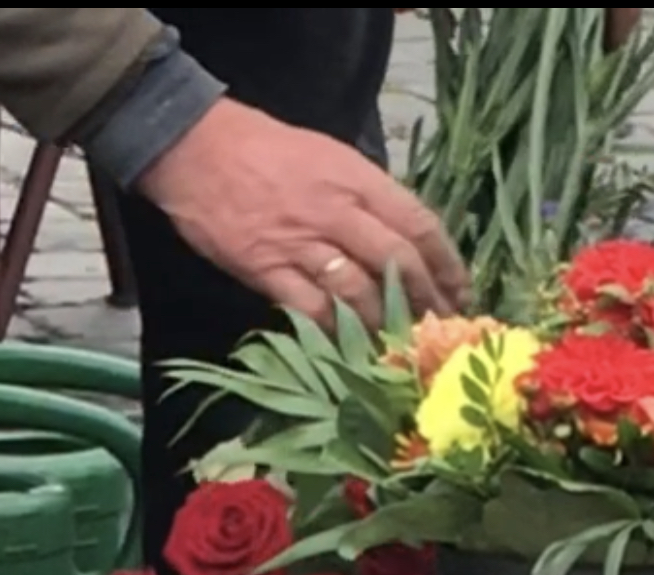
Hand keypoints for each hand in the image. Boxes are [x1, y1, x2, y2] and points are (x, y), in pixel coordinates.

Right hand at [136, 98, 468, 329]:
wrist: (194, 148)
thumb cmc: (265, 148)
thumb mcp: (328, 155)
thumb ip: (365, 194)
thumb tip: (401, 237)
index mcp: (357, 178)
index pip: (418, 224)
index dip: (446, 263)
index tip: (460, 290)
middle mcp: (336, 210)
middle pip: (396, 263)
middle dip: (425, 301)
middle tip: (439, 329)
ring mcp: (300, 242)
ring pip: (359, 292)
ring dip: (384, 323)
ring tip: (400, 345)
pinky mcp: (266, 268)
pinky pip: (310, 309)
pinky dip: (334, 332)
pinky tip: (350, 348)